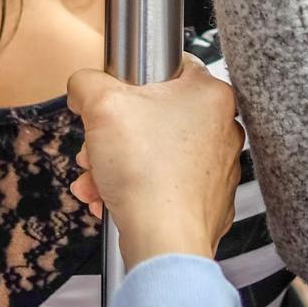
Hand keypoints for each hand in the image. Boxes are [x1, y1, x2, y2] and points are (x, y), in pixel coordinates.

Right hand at [68, 56, 241, 268]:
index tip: (114, 98)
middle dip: (115, 135)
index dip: (133, 80)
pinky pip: (165, 184)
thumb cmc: (146, 172)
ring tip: (97, 178)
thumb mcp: (101, 105)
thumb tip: (83, 85)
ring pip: (156, 153)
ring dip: (119, 164)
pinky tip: (111, 198)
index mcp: (211, 94)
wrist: (164, 241)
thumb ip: (87, 82)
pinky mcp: (210, 200)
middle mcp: (224, 129)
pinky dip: (137, 189)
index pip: (170, 65)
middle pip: (156, 116)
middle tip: (96, 147)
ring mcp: (219, 167)